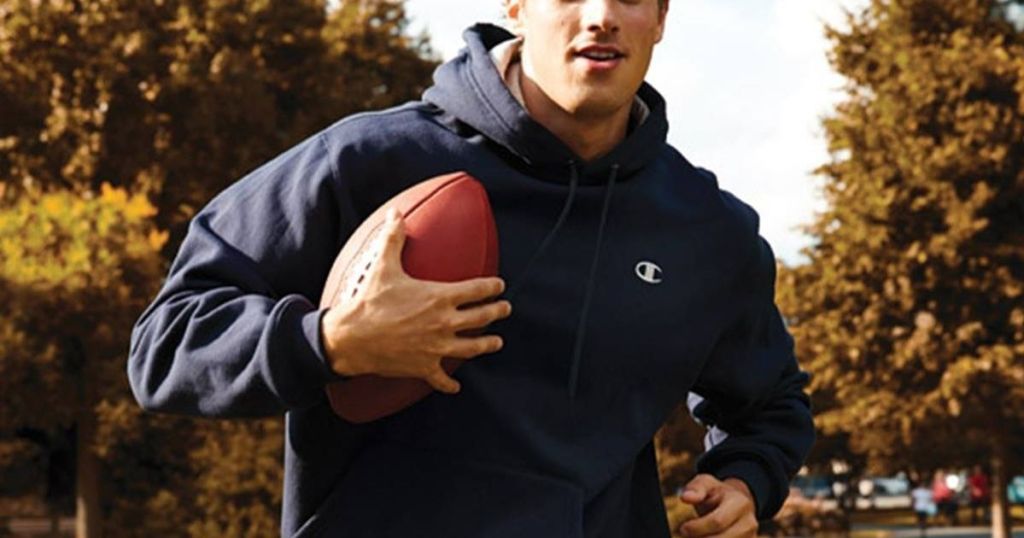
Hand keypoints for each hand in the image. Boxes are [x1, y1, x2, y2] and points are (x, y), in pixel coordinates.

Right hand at [320, 207, 511, 393]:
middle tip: (506, 309)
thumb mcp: (383, 266)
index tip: (499, 285)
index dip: (491, 287)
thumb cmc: (369, 302)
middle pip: (481, 318)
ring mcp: (436, 348)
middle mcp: (444, 323)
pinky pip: (442, 378)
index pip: (476, 290)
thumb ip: (394, 239)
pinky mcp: (424, 367)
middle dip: (497, 312)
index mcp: (439, 297)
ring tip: (497, 342)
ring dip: (487, 345)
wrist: (352, 339)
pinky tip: (455, 386)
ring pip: (472, 348)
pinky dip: (450, 383)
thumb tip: (396, 214)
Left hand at [677, 474, 756, 536]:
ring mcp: (751, 537)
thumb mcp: (706, 483)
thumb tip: (685, 497)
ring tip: (696, 536)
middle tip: (687, 535)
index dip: (697, 528)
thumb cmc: (717, 493)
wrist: (737, 502)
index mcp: (740, 503)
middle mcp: (749, 522)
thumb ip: (695, 489)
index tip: (683, 528)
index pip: (717, 521)